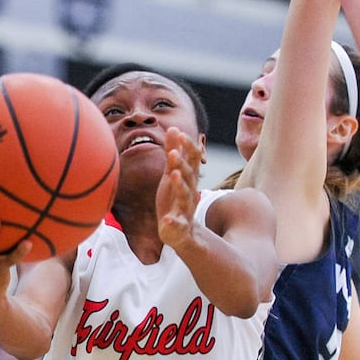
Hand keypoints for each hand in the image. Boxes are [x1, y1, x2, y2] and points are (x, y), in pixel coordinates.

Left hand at [155, 127, 202, 250]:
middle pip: (190, 176)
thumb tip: (173, 128)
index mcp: (189, 178)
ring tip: (173, 175)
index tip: (180, 133)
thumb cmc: (175, 198)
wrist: (182, 232)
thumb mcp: (172, 173)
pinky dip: (172, 222)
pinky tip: (166, 219)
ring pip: (186, 196)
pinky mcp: (179, 225)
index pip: (193, 159)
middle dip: (182, 164)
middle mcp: (190, 191)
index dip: (188, 146)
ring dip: (180, 185)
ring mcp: (186, 209)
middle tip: (173, 153)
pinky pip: (177, 223)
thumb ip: (173, 152)